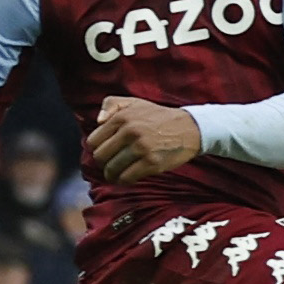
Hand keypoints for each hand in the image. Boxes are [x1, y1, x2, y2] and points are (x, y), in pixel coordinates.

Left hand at [86, 96, 200, 183]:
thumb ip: (111, 104)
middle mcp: (130, 131)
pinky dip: (124, 181)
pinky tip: (127, 178)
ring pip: (112, 169)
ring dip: (112, 175)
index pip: (94, 141)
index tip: (105, 152)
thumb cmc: (159, 117)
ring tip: (116, 174)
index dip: (97, 149)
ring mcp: (141, 148)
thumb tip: (98, 121)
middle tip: (110, 164)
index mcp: (122, 117)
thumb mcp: (134, 102)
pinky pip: (127, 177)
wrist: (190, 128)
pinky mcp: (152, 163)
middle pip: (100, 157)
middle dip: (103, 163)